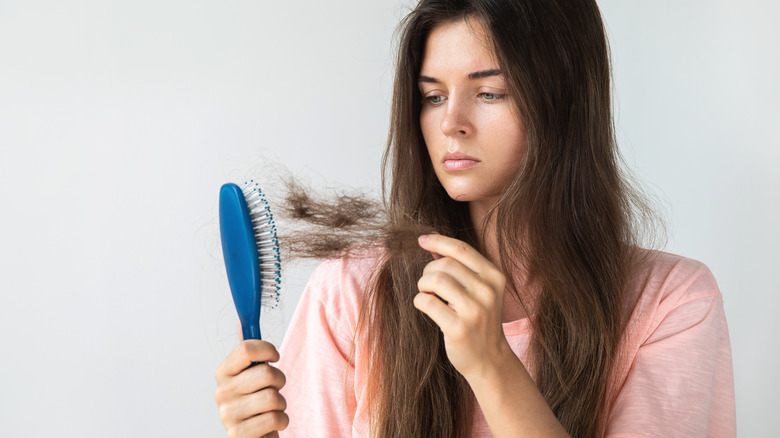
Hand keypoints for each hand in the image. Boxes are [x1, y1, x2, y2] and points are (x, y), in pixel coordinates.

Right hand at [214, 340, 288, 437]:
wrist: (254, 436)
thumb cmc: (256, 403)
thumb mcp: (250, 375)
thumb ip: (248, 353)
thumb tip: (243, 322)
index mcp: (223, 373)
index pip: (245, 349)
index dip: (267, 350)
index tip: (275, 357)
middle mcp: (221, 393)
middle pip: (266, 372)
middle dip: (279, 381)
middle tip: (274, 388)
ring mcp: (228, 415)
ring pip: (272, 397)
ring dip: (281, 404)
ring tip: (272, 408)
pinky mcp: (238, 434)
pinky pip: (274, 418)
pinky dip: (281, 421)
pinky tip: (271, 424)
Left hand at [414, 234, 511, 379]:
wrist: (489, 359)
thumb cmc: (479, 320)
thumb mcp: (480, 290)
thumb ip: (461, 266)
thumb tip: (432, 242)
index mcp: (494, 277)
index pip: (461, 249)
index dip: (438, 241)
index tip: (421, 240)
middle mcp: (487, 291)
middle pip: (445, 264)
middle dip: (429, 271)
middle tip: (428, 284)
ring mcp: (475, 311)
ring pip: (435, 280)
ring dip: (423, 285)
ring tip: (427, 294)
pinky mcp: (459, 328)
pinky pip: (427, 302)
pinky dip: (420, 301)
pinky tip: (425, 306)